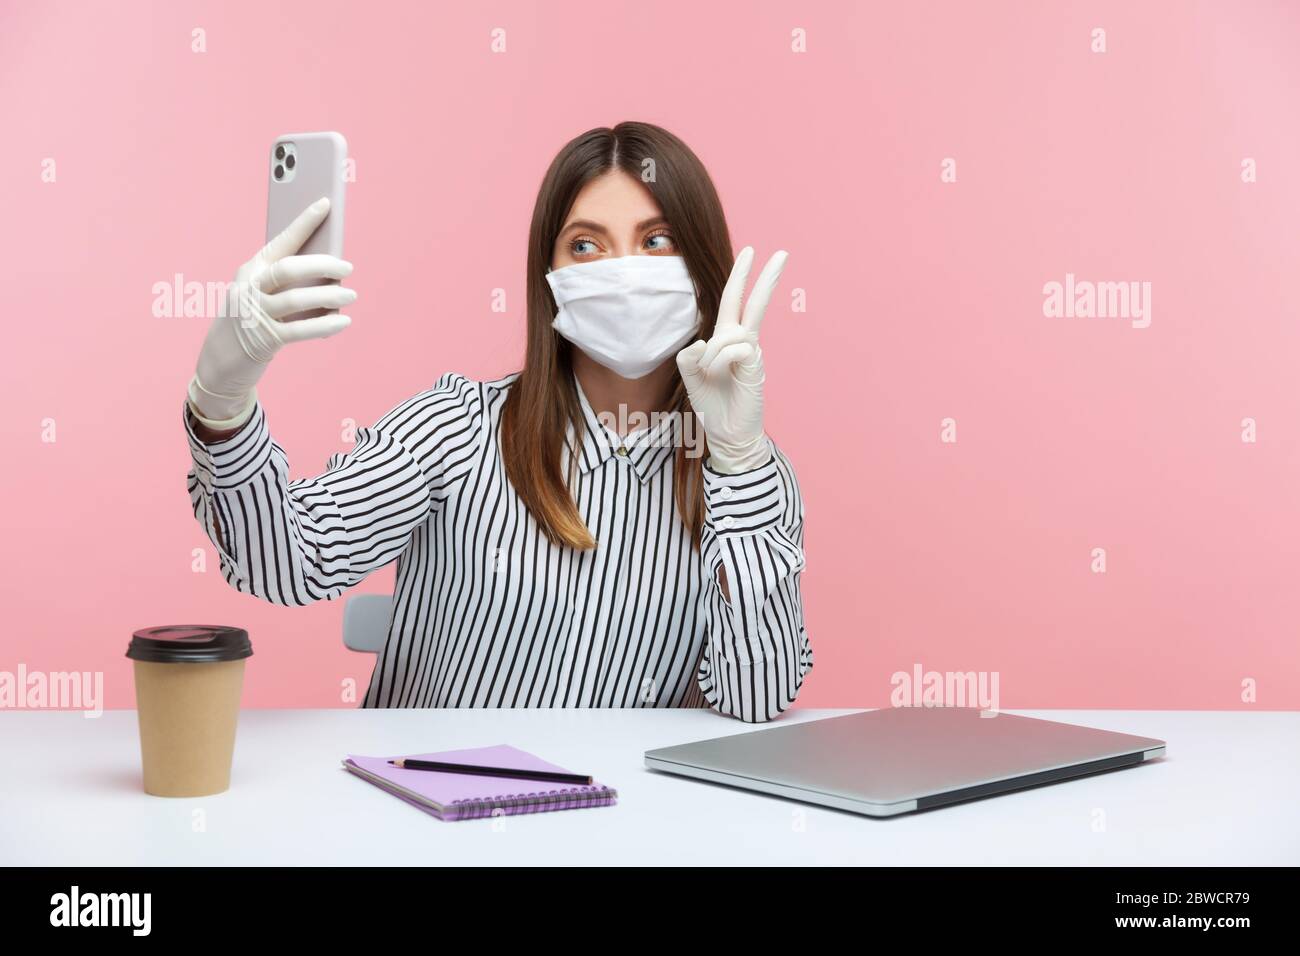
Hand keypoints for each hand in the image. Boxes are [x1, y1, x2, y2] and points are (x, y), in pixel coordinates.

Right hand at [187, 197, 355, 426]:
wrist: (221, 360)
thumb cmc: (252, 319)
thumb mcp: (263, 293)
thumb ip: (289, 280)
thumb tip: (330, 267)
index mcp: (251, 269)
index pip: (282, 240)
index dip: (304, 221)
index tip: (325, 203)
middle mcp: (250, 287)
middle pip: (290, 268)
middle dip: (323, 264)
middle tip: (347, 267)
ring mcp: (255, 313)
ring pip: (297, 299)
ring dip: (330, 295)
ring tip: (351, 295)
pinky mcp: (264, 339)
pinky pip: (301, 330)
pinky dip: (325, 325)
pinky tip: (344, 321)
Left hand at [676, 246, 786, 473]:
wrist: (727, 434)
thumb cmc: (712, 406)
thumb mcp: (691, 378)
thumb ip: (688, 358)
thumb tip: (701, 342)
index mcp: (726, 339)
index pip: (734, 301)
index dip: (741, 277)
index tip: (751, 252)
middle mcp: (742, 342)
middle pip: (753, 302)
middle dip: (765, 277)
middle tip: (781, 252)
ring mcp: (751, 354)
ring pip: (730, 333)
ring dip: (712, 354)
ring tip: (710, 376)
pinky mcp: (755, 366)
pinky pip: (732, 349)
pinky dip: (718, 361)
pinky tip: (718, 375)